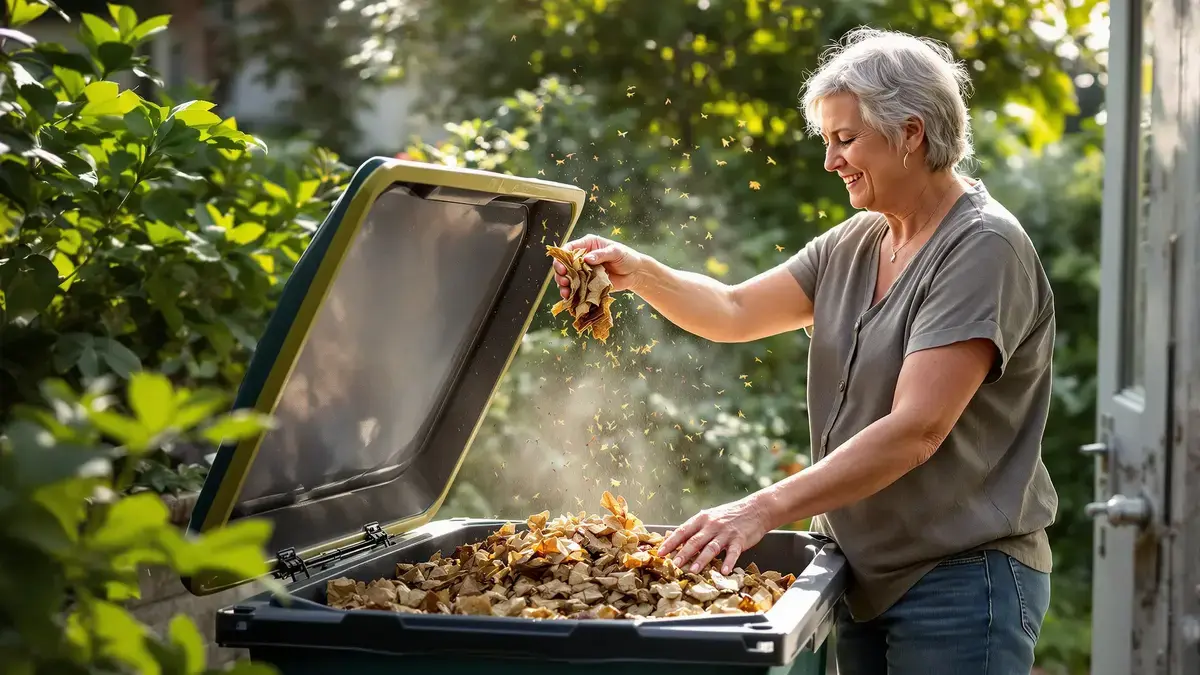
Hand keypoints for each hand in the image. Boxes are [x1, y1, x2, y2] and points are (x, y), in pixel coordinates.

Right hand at [553, 234, 647, 298]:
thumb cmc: (627, 257)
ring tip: (565, 292)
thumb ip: (601, 255)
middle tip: (564, 281)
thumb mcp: (616, 252)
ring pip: (568, 278)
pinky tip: (569, 298)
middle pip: (564, 265)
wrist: (635, 273)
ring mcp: (584, 271)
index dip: (561, 258)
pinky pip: (576, 288)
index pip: (568, 249)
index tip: (561, 268)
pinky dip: (572, 293)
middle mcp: (583, 258)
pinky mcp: (588, 283)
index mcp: (588, 245)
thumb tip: (587, 259)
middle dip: (560, 273)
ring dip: (564, 285)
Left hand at [657, 495, 773, 574]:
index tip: (660, 553)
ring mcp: (726, 533)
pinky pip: (733, 552)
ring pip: (711, 547)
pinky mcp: (739, 539)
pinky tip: (724, 572)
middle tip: (673, 565)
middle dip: (683, 553)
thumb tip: (676, 541)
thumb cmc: (729, 516)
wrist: (755, 509)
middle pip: (694, 541)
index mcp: (702, 519)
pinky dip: (728, 562)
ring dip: (701, 560)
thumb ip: (696, 529)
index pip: (682, 531)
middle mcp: (712, 525)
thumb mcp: (710, 518)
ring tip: (692, 571)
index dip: (670, 542)